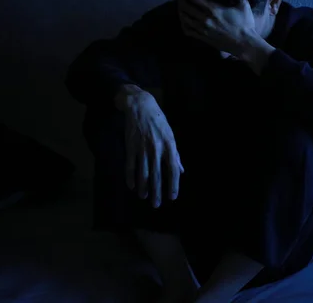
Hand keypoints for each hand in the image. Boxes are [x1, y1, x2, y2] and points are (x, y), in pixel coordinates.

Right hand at [116, 85, 183, 207]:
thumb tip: (181, 170)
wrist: (140, 106)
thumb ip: (176, 154)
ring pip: (143, 172)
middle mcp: (157, 148)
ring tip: (144, 197)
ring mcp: (142, 147)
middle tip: (157, 205)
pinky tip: (132, 186)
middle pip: (157, 174)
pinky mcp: (130, 146)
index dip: (173, 184)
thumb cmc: (158, 121)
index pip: (173, 169)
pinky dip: (130, 177)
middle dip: (157, 191)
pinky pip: (130, 165)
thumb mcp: (170, 134)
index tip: (173, 197)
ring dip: (143, 187)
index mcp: (169, 145)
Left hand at [177, 0, 257, 56]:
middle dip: (181, 0)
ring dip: (180, 12)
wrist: (244, 44)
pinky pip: (188, 31)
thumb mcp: (243, 5)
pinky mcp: (203, 38)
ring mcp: (202, 29)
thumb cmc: (245, 24)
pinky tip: (183, 22)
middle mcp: (204, 19)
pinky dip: (183, 25)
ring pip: (185, 19)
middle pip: (186, 7)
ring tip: (179, 7)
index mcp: (213, 10)